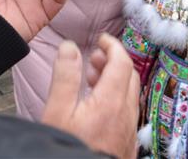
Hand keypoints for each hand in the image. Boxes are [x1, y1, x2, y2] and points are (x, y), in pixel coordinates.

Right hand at [42, 35, 139, 158]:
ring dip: (115, 80)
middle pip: (130, 76)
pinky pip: (128, 113)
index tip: (101, 39)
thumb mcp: (57, 112)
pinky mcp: (127, 145)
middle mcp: (126, 115)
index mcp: (111, 102)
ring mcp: (129, 131)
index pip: (122, 62)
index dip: (112, 45)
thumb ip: (65, 76)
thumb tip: (69, 47)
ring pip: (130, 95)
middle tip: (93, 58)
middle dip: (114, 61)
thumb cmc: (67, 151)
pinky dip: (117, 99)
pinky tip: (98, 107)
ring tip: (91, 80)